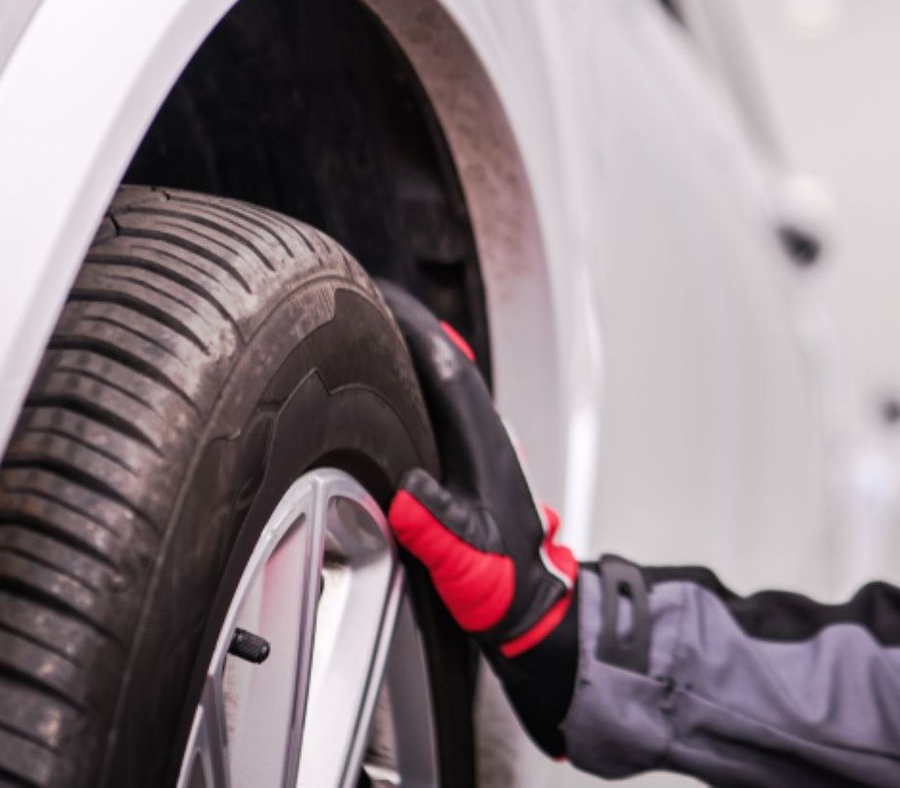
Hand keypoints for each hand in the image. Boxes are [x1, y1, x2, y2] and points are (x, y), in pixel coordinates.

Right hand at [377, 282, 578, 751]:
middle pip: (444, 358)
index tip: (376, 294)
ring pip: (445, 377)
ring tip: (373, 320)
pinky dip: (418, 376)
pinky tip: (398, 379)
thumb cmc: (504, 586)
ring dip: (413, 345)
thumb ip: (437, 529)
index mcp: (480, 443)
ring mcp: (481, 444)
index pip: (444, 367)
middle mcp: (485, 434)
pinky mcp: (473, 460)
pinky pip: (442, 400)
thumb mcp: (466, 563)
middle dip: (406, 322)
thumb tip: (409, 494)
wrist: (535, 607)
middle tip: (363, 292)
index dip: (411, 327)